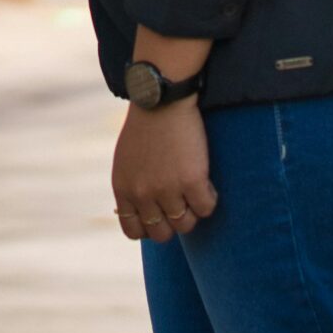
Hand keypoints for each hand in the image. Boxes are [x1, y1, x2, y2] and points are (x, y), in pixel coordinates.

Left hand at [112, 100, 216, 241]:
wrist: (161, 98)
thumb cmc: (145, 125)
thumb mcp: (126, 160)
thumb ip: (132, 186)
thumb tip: (144, 211)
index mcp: (123, 189)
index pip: (134, 231)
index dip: (150, 228)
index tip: (162, 216)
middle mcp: (142, 194)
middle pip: (162, 234)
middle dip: (173, 222)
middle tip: (182, 202)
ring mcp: (167, 189)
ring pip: (186, 224)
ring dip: (192, 211)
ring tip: (195, 190)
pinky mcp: (192, 180)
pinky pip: (206, 208)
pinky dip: (209, 199)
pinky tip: (206, 182)